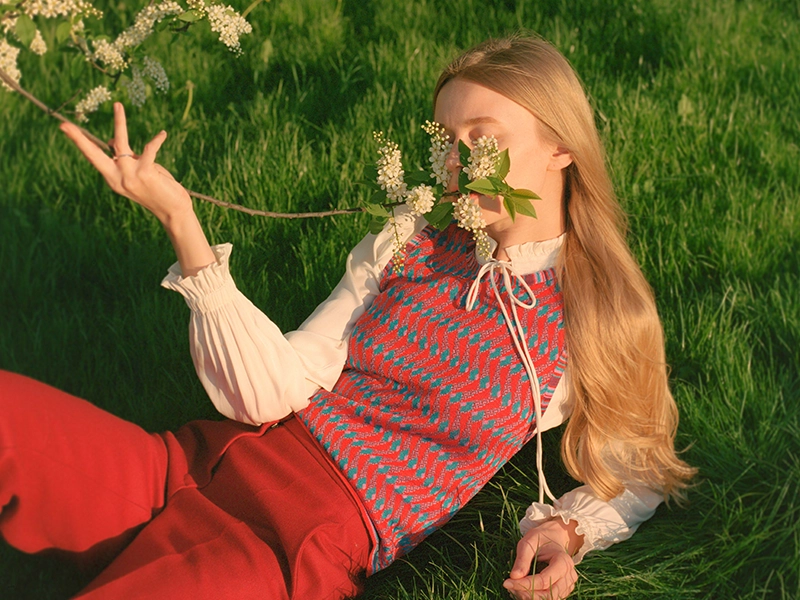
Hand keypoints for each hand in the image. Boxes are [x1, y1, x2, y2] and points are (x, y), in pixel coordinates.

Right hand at [61, 102, 215, 275]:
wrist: (174, 211)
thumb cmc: (158, 189)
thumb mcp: (138, 173)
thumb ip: (126, 159)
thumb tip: (113, 141)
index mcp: (113, 179)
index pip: (93, 157)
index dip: (80, 142)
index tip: (64, 127)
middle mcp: (117, 178)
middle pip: (93, 155)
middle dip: (79, 139)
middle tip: (63, 125)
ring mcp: (130, 176)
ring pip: (120, 143)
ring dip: (119, 122)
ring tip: (118, 105)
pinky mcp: (145, 173)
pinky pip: (149, 149)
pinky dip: (156, 140)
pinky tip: (162, 134)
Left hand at [503, 520, 580, 599]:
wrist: (554, 538)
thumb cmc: (541, 538)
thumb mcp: (529, 542)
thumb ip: (522, 559)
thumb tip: (514, 577)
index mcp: (563, 562)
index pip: (544, 581)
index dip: (525, 584)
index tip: (507, 582)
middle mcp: (569, 576)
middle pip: (548, 594)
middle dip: (527, 593)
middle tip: (510, 586)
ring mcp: (568, 585)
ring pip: (549, 599)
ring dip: (530, 596)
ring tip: (514, 587)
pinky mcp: (564, 590)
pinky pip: (549, 598)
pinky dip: (535, 596)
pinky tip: (522, 588)